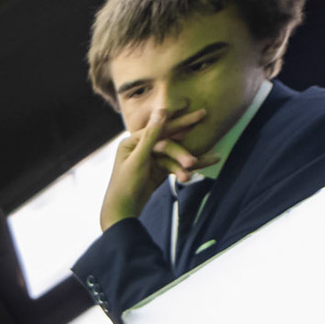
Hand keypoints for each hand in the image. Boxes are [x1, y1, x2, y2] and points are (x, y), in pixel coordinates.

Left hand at [99, 105, 215, 230]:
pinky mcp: (157, 172)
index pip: (161, 129)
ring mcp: (150, 160)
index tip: (202, 114)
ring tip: (192, 174)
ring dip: (184, 166)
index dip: (182, 122)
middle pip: (169, 143)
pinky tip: (202, 167)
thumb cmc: (125, 185)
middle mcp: (141, 148)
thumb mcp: (139, 159)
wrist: (122, 212)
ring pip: (173, 158)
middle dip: (184, 151)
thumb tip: (162, 110)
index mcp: (132, 142)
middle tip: (195, 160)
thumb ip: (151, 136)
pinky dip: (186, 169)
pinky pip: (175, 167)